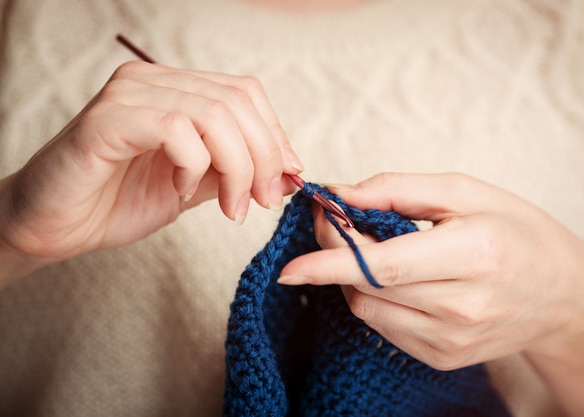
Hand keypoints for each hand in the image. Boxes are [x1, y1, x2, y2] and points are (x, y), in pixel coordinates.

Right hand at [0, 61, 302, 283]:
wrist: (56, 226)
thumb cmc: (119, 202)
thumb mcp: (195, 186)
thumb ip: (236, 170)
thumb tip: (290, 170)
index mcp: (176, 89)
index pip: (246, 93)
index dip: (275, 135)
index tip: (287, 180)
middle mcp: (153, 80)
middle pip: (237, 101)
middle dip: (264, 157)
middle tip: (263, 201)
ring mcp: (128, 94)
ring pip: (214, 115)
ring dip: (237, 168)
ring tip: (233, 207)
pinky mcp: (107, 120)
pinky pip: (176, 130)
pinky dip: (193, 165)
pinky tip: (180, 189)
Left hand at [280, 172, 583, 415]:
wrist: (559, 293)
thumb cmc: (515, 231)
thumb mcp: (465, 192)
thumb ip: (397, 189)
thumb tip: (340, 194)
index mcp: (473, 256)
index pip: (383, 265)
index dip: (330, 261)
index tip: (292, 262)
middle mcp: (462, 307)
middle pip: (367, 285)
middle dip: (336, 255)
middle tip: (338, 222)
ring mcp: (452, 339)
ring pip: (368, 308)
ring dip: (353, 277)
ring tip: (376, 249)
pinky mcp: (443, 356)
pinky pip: (383, 326)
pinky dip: (374, 297)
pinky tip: (396, 279)